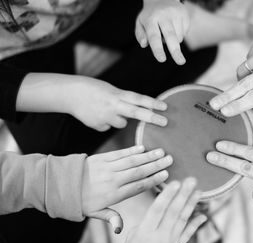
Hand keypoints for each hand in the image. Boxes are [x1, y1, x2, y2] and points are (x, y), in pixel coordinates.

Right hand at [17, 73, 167, 131]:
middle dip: (151, 117)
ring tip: (105, 109)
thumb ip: (124, 101)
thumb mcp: (111, 91)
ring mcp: (105, 116)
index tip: (165, 107)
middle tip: (165, 122)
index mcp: (117, 94)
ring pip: (121, 123)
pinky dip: (105, 122)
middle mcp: (113, 105)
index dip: (152, 103)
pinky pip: (108, 126)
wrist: (70, 93)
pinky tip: (96, 115)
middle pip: (136, 112)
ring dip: (118, 119)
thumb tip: (134, 114)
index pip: (138, 99)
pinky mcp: (98, 125)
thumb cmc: (94, 89)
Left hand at [82, 145, 173, 233]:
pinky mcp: (101, 159)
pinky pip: (119, 154)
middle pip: (138, 172)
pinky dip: (131, 150)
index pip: (138, 186)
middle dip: (155, 165)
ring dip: (147, 156)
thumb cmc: (83, 201)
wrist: (63, 185)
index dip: (153, 180)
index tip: (166, 175)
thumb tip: (121, 229)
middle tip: (170, 160)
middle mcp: (113, 180)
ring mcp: (107, 168)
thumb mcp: (96, 213)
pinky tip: (142, 147)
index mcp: (114, 195)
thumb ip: (111, 218)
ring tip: (161, 152)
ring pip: (131, 161)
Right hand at [121, 178, 205, 242]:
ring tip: (198, 191)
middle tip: (191, 180)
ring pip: (183, 220)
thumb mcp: (133, 234)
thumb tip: (159, 205)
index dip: (167, 195)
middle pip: (174, 212)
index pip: (158, 209)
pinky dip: (196, 223)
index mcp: (146, 231)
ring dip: (191, 204)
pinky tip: (203, 215)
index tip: (175, 183)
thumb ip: (147, 219)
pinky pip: (188, 233)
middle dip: (183, 195)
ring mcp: (171, 241)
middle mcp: (161, 235)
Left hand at [136, 0, 188, 64]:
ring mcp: (176, 14)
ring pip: (178, 38)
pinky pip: (184, 33)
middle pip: (171, 36)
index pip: (154, 36)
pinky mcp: (185, 14)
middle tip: (181, 62)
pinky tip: (174, 26)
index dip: (158, 49)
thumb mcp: (140, 22)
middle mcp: (164, 15)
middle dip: (175, 51)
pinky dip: (179, 35)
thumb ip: (140, 34)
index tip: (162, 59)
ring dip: (174, 42)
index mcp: (151, 18)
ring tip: (167, 31)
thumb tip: (144, 44)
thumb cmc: (150, 15)